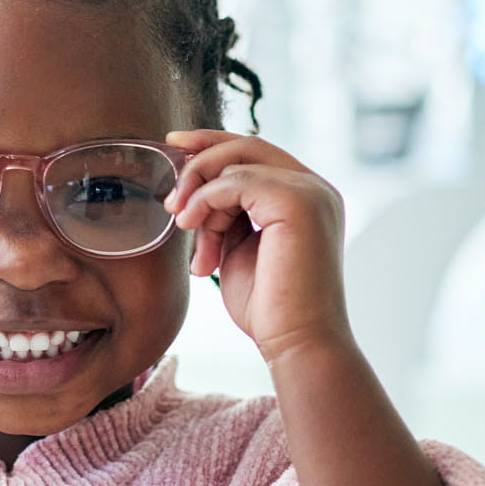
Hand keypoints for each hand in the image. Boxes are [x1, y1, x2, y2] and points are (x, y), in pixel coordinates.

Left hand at [162, 130, 353, 363]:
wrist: (295, 343)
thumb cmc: (269, 307)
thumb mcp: (238, 250)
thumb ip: (228, 216)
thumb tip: (197, 194)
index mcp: (305, 196)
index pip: (257, 153)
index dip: (213, 143)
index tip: (175, 146)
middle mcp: (315, 188)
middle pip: (247, 146)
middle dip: (199, 159)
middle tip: (170, 195)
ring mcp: (310, 192)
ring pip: (237, 162)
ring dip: (198, 192)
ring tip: (182, 225)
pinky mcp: (297, 203)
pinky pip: (236, 182)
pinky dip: (205, 201)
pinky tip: (191, 226)